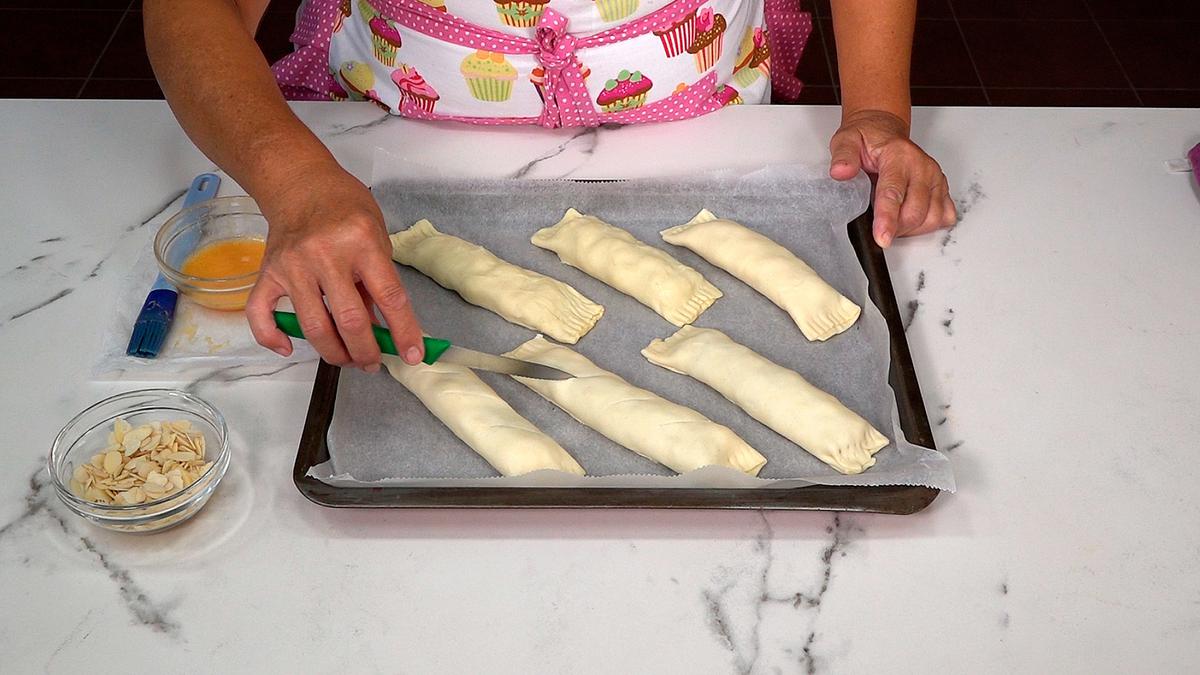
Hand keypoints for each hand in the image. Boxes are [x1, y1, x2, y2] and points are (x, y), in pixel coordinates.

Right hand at [245, 163, 423, 370]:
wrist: (300, 183)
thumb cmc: (345, 207)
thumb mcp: (376, 236)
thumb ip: (378, 280)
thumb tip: (383, 327)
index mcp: (362, 242)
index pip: (389, 297)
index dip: (403, 332)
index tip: (413, 354)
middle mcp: (325, 255)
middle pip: (349, 320)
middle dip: (366, 351)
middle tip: (373, 363)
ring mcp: (293, 265)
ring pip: (313, 326)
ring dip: (333, 353)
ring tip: (347, 360)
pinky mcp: (268, 272)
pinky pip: (261, 314)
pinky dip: (272, 337)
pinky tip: (289, 347)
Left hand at [828, 109, 955, 247]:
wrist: (883, 132)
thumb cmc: (867, 139)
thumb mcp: (846, 141)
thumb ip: (844, 156)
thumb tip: (840, 172)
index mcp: (899, 156)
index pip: (894, 193)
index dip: (887, 219)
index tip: (881, 238)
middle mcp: (922, 167)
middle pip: (915, 212)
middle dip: (895, 228)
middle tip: (877, 228)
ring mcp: (935, 178)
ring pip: (932, 218)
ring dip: (911, 229)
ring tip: (892, 222)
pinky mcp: (942, 188)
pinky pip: (943, 217)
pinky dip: (927, 225)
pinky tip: (911, 220)